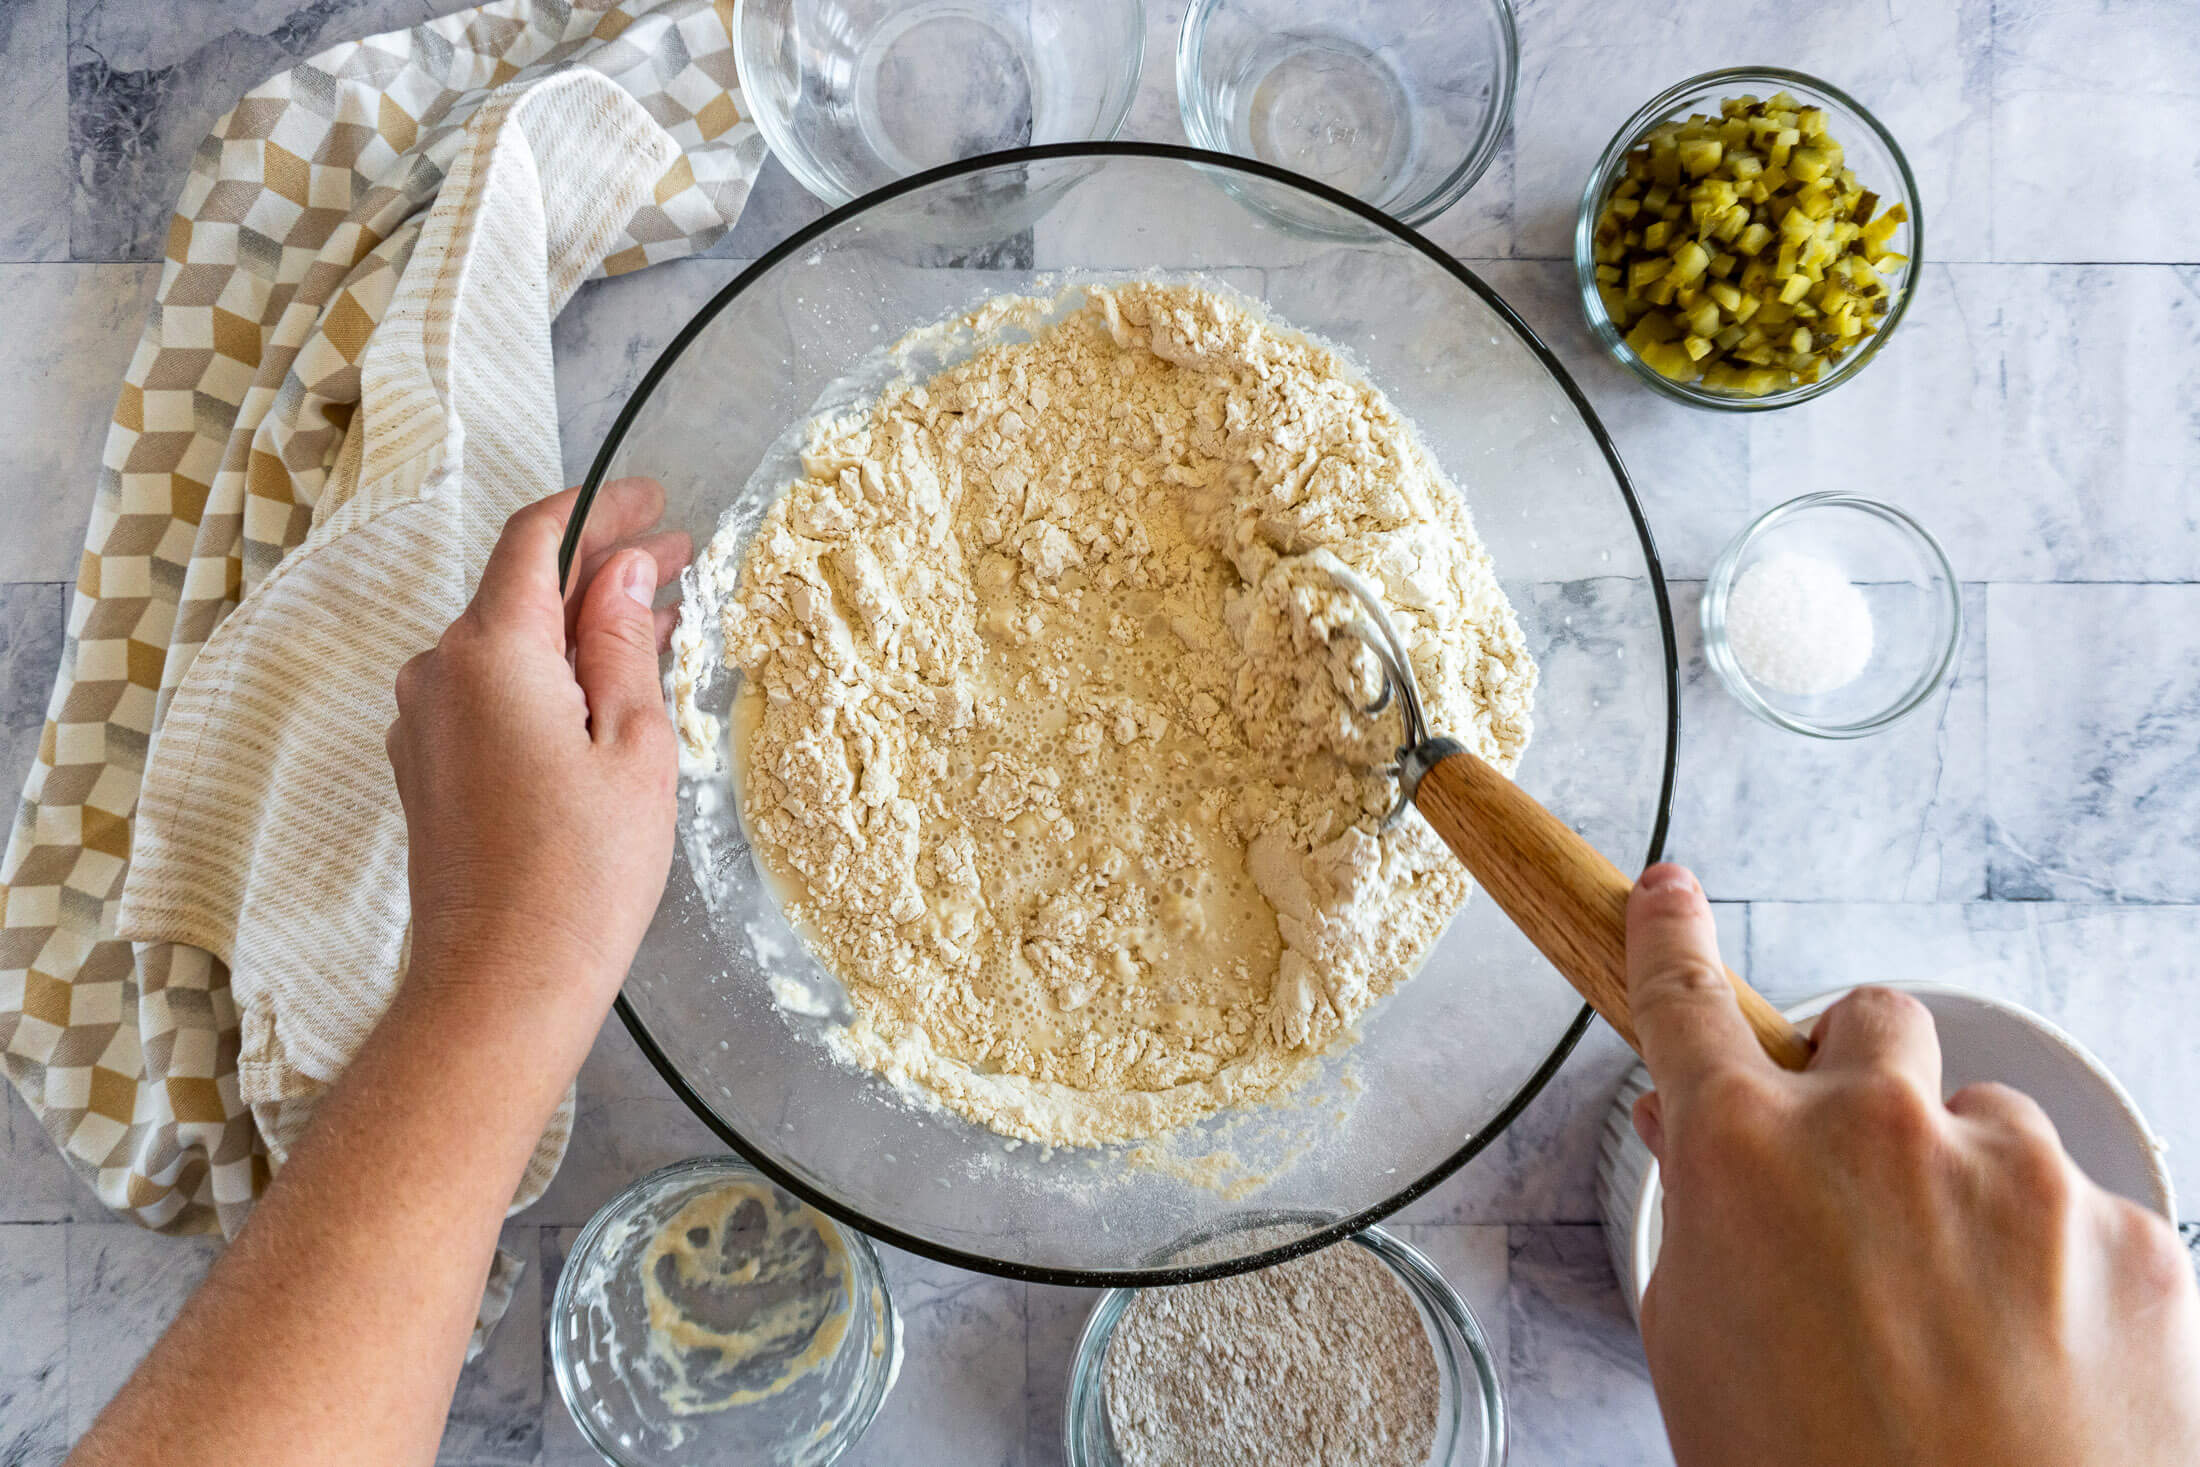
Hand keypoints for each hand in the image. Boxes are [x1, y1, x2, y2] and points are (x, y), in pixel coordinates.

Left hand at [386, 479, 688, 1021]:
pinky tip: (606, 690)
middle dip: (600, 567)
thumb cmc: (582, 873)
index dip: (599, 508)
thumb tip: (623, 574)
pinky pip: (491, 689)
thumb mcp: (634, 744)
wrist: (500, 984)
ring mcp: (424, 721)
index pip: (536, 538)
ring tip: (658, 624)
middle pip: (521, 586)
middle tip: (679, 561)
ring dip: (579, 625)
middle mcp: (439, 672)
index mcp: (490, 652)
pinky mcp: (427, 766)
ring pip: (508, 641)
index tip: (654, 500)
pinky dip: (548, 673)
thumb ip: (625, 643)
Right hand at [1626, 862, 2199, 1466]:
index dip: (1671, 938)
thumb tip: (1697, 1139)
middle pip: (1877, 1019)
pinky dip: (2061, 1268)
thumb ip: (1700, 1219)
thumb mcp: (1695, 1349)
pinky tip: (2040, 1361)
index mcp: (1747, 1157)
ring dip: (1972, 1185)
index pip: (1688, 1002)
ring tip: (1965, 1317)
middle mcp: (1883, 1133)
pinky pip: (2087, 1214)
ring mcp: (2022, 1179)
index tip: (1671, 895)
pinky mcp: (2137, 1239)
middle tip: (1867, 1172)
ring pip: (1992, 1125)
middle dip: (1868, 1075)